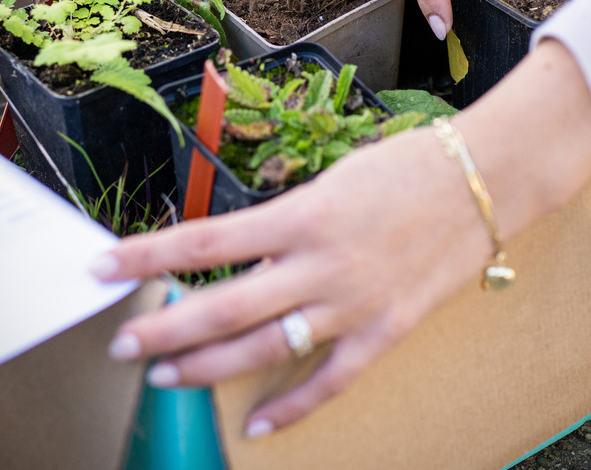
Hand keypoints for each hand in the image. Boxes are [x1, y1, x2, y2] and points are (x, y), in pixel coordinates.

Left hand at [93, 40, 590, 436]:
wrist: (483, 180)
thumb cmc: (407, 166)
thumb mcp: (334, 179)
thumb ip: (286, 218)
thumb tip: (241, 246)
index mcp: (303, 215)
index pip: (205, 240)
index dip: (148, 257)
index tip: (106, 266)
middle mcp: (320, 264)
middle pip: (223, 306)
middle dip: (164, 329)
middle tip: (123, 343)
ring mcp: (354, 303)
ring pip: (265, 348)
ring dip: (209, 367)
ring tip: (166, 378)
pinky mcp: (387, 329)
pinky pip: (331, 379)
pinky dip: (292, 408)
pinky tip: (258, 425)